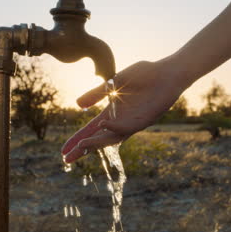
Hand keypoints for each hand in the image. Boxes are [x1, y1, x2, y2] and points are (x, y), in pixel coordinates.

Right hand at [61, 58, 187, 162]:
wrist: (167, 72)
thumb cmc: (144, 74)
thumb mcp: (115, 82)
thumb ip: (97, 93)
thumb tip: (77, 104)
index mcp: (113, 112)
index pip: (91, 130)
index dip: (78, 140)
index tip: (63, 151)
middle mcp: (121, 121)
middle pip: (99, 139)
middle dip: (84, 149)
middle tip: (67, 159)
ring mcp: (133, 122)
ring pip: (112, 138)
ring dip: (97, 142)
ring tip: (81, 146)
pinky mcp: (145, 120)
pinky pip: (128, 127)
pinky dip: (115, 126)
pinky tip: (103, 124)